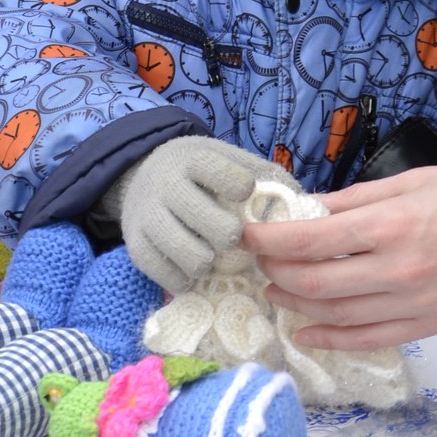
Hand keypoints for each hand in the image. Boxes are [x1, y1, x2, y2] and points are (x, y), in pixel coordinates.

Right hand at [116, 137, 286, 291]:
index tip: (245, 192)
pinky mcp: (135, 246)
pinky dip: (185, 278)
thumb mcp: (225, 158)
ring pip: (189, 254)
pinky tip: (192, 267)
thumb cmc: (199, 172)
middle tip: (232, 236)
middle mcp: (167, 186)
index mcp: (193, 160)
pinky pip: (166, 276)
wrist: (142, 174)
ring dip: (209, 261)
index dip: (241, 187)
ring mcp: (148, 217)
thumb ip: (264, 174)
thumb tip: (301, 200)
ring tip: (212, 255)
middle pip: (211, 223)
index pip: (223, 175)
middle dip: (230, 236)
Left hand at [245, 159, 436, 347]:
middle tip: (259, 260)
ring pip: (335, 317)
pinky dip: (332, 339)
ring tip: (276, 290)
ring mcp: (415, 304)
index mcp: (393, 224)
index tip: (247, 232)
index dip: (267, 239)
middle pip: (313, 284)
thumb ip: (358, 198)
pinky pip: (370, 339)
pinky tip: (308, 332)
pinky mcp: (432, 324)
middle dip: (276, 272)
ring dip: (296, 305)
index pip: (309, 241)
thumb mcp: (416, 178)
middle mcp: (399, 271)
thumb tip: (311, 209)